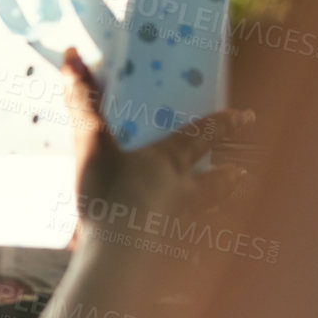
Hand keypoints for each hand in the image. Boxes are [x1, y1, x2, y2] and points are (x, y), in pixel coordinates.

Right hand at [59, 47, 252, 240]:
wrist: (115, 261)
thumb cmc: (107, 197)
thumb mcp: (89, 144)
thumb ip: (82, 101)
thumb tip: (71, 57)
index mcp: (167, 162)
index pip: (201, 137)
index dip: (223, 124)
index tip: (246, 117)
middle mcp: (183, 194)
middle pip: (215, 182)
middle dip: (228, 175)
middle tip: (244, 171)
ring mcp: (182, 228)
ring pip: (210, 214)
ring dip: (222, 206)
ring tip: (233, 200)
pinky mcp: (173, 258)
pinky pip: (194, 251)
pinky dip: (201, 251)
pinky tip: (201, 255)